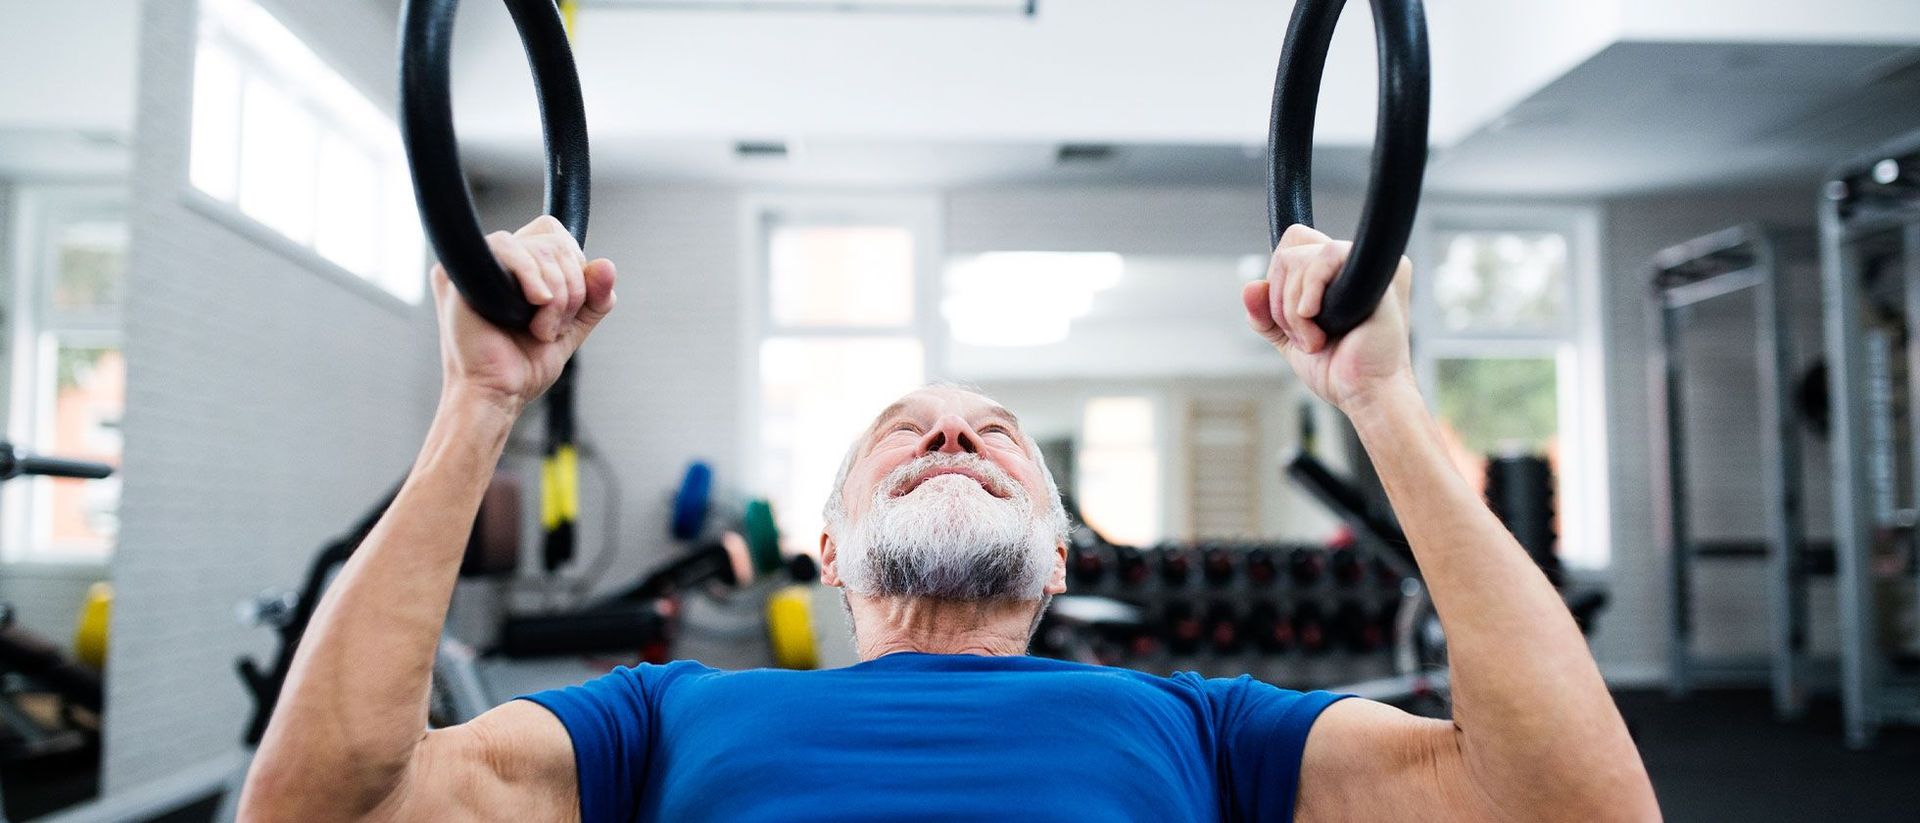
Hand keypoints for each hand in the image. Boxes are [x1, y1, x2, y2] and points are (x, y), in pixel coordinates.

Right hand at [433, 215, 617, 411]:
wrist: (498, 395)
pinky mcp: (458, 272)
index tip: (571, 305)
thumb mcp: (573, 327)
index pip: (554, 234)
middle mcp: (495, 262)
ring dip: (556, 293)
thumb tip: (607, 266)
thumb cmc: (524, 367)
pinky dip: (531, 275)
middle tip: (555, 326)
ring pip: (537, 247)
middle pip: (552, 240)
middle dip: (570, 286)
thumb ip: (594, 297)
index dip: (574, 263)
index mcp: (517, 269)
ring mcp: (475, 265)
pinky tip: (535, 304)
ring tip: (541, 329)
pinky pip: (506, 247)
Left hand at [1241, 224, 1414, 413]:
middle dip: (1282, 300)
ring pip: (1300, 257)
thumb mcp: (1289, 336)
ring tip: (1314, 340)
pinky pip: (1326, 257)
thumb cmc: (1338, 369)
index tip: (1292, 317)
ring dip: (1292, 309)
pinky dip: (1308, 292)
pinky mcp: (1377, 271)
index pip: (1294, 242)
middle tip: (1304, 336)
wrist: (1364, 393)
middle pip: (1290, 249)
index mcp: (1337, 272)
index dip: (1279, 278)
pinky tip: (1315, 318)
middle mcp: (1353, 262)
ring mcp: (1366, 264)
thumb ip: (1266, 313)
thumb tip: (1250, 287)